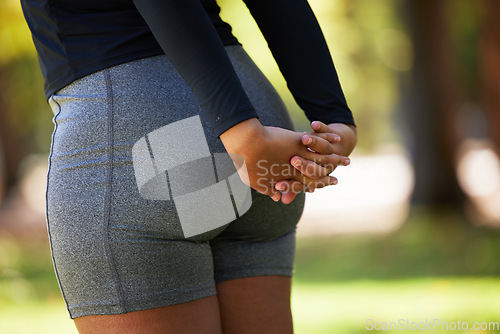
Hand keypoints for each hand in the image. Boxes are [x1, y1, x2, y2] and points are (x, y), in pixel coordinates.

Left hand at [220, 118, 341, 201]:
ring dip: (335, 158)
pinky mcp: (298, 141)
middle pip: (318, 173)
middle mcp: (295, 170)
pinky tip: (337, 138)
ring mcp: (298, 155)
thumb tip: (277, 198)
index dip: (318, 185)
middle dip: (330, 174)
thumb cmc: (246, 163)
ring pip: (321, 158)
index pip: (306, 184)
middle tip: (341, 174)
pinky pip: (317, 141)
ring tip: (347, 159)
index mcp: (286, 179)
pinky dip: (328, 139)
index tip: (327, 185)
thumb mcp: (256, 180)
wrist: (245, 144)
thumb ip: (269, 189)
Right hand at [276, 121, 356, 203]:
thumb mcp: (300, 174)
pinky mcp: (331, 134)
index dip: (291, 184)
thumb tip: (282, 201)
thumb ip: (290, 186)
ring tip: (306, 139)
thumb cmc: (314, 162)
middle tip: (294, 160)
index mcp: (314, 175)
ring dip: (315, 144)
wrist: (340, 144)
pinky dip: (321, 128)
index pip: (303, 182)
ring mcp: (328, 149)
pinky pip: (326, 130)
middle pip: (314, 167)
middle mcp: (323, 164)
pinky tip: (314, 124)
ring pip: (322, 147)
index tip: (279, 186)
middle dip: (304, 165)